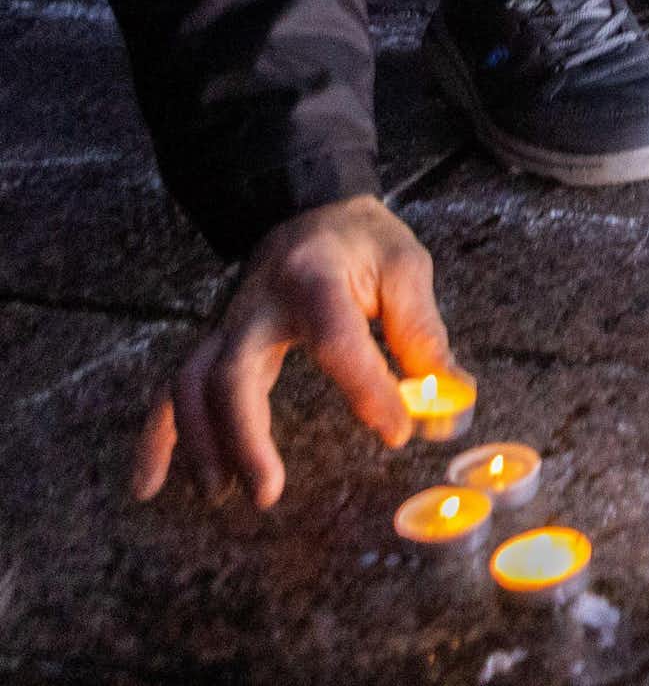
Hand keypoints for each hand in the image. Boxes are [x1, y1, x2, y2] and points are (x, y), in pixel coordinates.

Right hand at [132, 198, 451, 511]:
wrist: (309, 205)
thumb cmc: (362, 242)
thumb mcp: (404, 266)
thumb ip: (421, 330)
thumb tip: (449, 395)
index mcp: (314, 278)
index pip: (337, 342)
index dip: (368, 390)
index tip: (398, 431)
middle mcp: (257, 304)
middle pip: (233, 373)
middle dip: (245, 437)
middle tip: (268, 493)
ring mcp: (226, 324)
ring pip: (193, 385)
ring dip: (201, 444)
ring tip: (221, 494)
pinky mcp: (213, 342)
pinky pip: (171, 391)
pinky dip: (157, 438)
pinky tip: (148, 486)